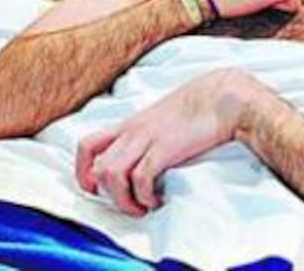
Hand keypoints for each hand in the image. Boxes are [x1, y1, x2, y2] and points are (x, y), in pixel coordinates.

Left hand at [75, 69, 262, 215]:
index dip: (82, 172)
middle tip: (129, 205)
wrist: (221, 97)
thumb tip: (139, 161)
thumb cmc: (194, 110)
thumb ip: (145, 137)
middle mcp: (131, 132)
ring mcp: (146, 139)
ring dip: (124, 201)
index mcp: (127, 125)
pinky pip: (141, 179)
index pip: (86, 145)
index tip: (95, 189)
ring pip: (112, 175)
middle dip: (107, 195)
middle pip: (97, 168)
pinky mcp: (164, 149)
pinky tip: (158, 200)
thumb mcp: (159, 121)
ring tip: (143, 207)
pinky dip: (145, 197)